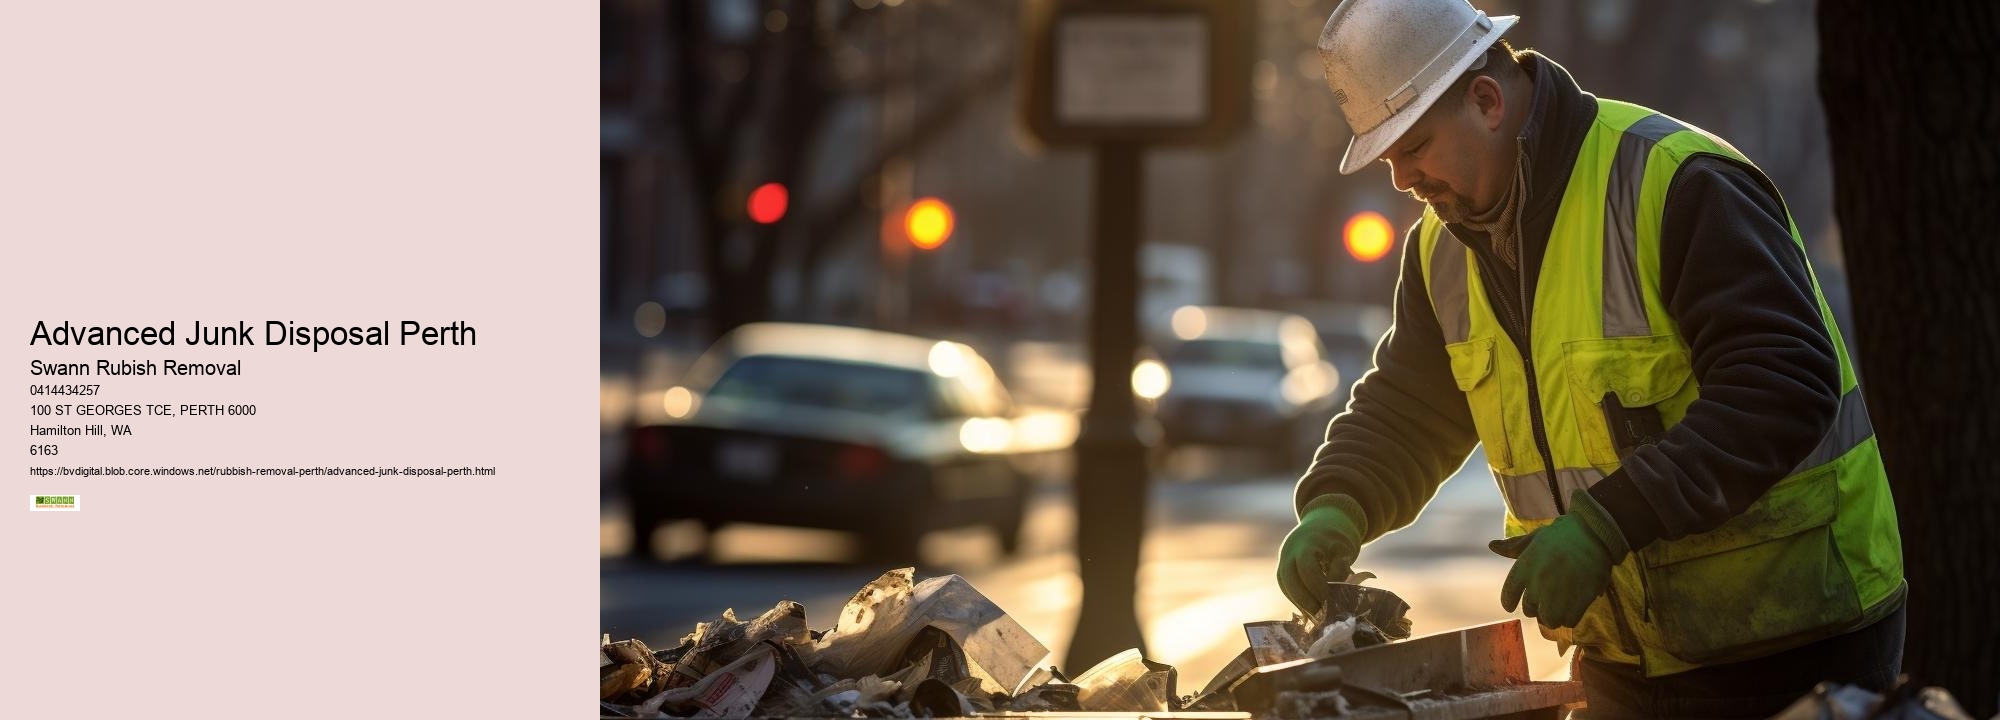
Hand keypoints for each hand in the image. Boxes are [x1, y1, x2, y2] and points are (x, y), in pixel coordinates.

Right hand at [1278, 495, 1368, 614]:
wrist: (1321, 524)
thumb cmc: (1336, 539)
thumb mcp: (1344, 551)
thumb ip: (1340, 570)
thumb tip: (1336, 594)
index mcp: (1306, 542)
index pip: (1307, 568)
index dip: (1317, 586)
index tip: (1329, 601)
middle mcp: (1289, 551)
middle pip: (1289, 580)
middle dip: (1303, 600)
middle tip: (1320, 615)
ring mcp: (1283, 559)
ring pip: (1285, 585)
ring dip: (1299, 602)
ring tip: (1315, 617)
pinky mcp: (1283, 568)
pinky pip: (1286, 586)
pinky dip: (1296, 599)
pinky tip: (1309, 610)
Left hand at [1492, 490, 1629, 627]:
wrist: (1594, 532)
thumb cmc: (1562, 533)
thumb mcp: (1535, 538)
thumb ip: (1513, 547)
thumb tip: (1492, 545)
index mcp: (1524, 567)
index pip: (1508, 596)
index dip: (1509, 602)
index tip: (1512, 605)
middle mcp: (1537, 583)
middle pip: (1529, 610)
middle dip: (1535, 607)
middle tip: (1545, 599)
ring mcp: (1558, 593)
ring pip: (1548, 620)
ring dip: (1552, 616)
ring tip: (1559, 607)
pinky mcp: (1579, 600)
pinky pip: (1569, 621)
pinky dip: (1570, 618)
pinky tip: (1572, 607)